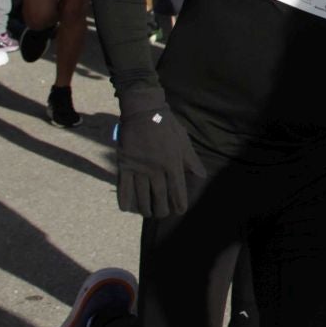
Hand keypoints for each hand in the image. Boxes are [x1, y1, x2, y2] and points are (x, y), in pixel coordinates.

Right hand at [114, 90, 205, 217]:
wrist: (143, 112)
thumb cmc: (167, 125)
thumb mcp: (183, 140)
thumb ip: (191, 160)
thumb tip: (202, 176)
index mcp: (173, 163)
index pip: (177, 190)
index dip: (179, 203)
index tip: (180, 211)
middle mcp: (156, 169)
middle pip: (159, 196)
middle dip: (161, 209)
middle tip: (162, 214)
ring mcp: (139, 168)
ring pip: (142, 195)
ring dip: (145, 208)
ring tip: (148, 213)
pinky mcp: (125, 165)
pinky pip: (123, 187)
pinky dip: (124, 200)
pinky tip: (127, 209)